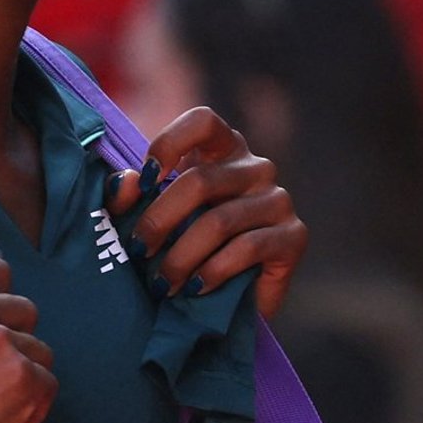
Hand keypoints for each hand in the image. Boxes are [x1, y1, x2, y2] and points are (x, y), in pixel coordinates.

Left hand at [108, 108, 307, 319]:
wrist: (231, 301)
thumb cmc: (187, 248)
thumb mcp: (155, 216)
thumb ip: (135, 194)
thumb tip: (127, 182)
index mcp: (223, 149)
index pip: (203, 121)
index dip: (170, 143)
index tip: (145, 180)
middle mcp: (256, 167)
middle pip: (200, 181)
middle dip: (159, 221)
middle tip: (138, 251)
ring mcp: (278, 199)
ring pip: (219, 222)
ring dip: (180, 257)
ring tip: (161, 284)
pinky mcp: (294, 236)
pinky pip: (247, 248)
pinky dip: (212, 271)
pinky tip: (194, 288)